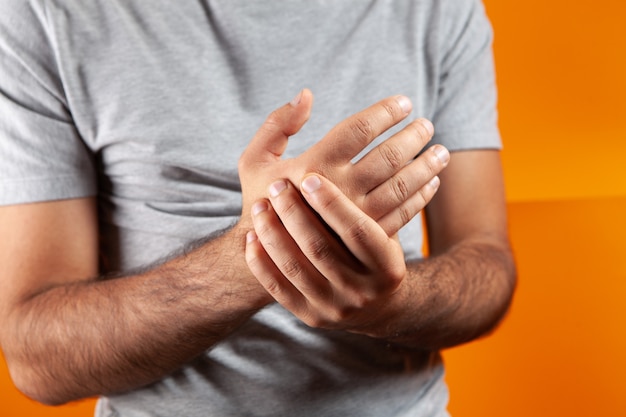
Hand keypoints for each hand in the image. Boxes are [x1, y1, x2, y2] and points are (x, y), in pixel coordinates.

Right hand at [238, 89, 448, 235]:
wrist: (268, 254)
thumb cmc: (262, 199)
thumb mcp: (253, 159)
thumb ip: (277, 124)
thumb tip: (306, 94)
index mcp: (313, 164)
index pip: (359, 129)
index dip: (386, 111)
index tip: (404, 103)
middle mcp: (338, 190)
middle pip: (389, 156)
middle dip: (414, 136)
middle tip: (427, 125)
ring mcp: (355, 217)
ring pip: (402, 185)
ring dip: (426, 166)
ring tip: (441, 152)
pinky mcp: (365, 239)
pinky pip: (402, 214)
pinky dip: (421, 197)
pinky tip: (431, 183)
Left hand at [245, 173, 409, 332]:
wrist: (376, 306)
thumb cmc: (375, 252)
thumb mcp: (387, 229)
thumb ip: (375, 198)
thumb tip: (357, 143)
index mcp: (387, 265)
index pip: (357, 230)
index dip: (332, 202)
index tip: (309, 175)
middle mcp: (362, 291)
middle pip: (321, 248)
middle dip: (294, 213)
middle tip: (278, 185)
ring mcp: (334, 307)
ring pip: (296, 266)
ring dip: (273, 232)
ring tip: (260, 205)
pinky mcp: (310, 317)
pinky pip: (277, 288)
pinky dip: (260, 260)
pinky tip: (252, 235)